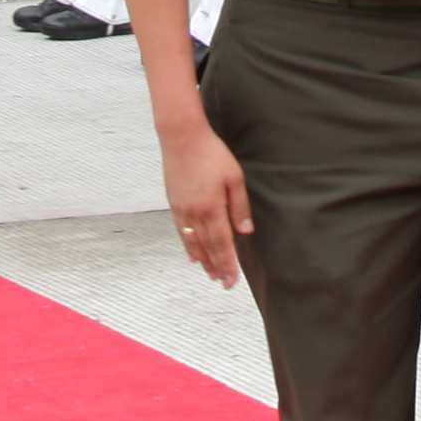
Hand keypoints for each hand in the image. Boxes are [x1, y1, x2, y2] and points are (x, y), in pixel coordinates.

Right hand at [160, 119, 251, 286]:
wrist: (182, 138)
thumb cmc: (211, 154)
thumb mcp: (234, 177)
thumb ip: (240, 206)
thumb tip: (245, 231)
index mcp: (212, 208)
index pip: (222, 244)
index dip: (228, 264)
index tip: (233, 280)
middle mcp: (195, 213)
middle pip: (207, 247)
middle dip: (217, 267)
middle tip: (224, 283)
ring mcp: (182, 210)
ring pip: (193, 242)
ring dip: (203, 260)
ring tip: (211, 274)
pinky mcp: (174, 203)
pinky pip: (182, 231)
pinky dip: (188, 245)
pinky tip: (192, 254)